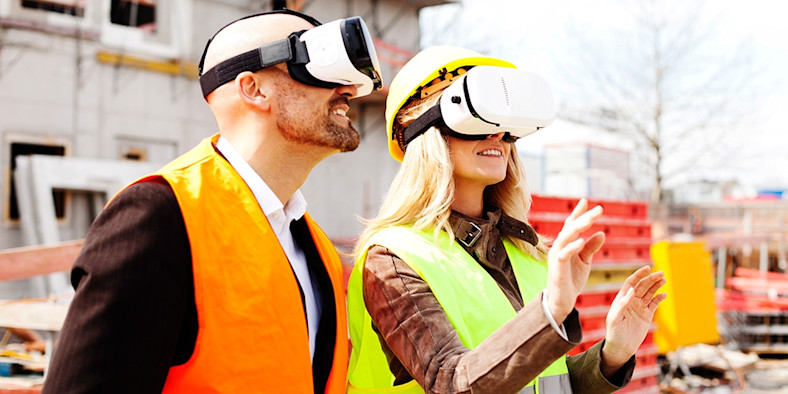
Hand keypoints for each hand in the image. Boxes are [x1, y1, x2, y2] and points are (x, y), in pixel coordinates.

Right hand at [546, 198, 604, 322]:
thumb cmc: (571, 280)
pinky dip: (572, 247)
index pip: (572, 225)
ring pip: (566, 237)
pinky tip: (582, 240)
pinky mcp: (557, 267)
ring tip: (591, 219)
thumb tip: (602, 233)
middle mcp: (559, 247)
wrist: (562, 300)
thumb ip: (591, 247)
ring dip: (579, 227)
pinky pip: (564, 254)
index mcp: (566, 244)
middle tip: (599, 209)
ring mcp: (556, 256)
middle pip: (571, 227)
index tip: (587, 201)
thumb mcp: (585, 262)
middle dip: (584, 217)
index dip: (578, 213)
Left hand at [601, 266, 666, 375]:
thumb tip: (631, 291)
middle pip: (643, 286)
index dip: (638, 275)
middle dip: (651, 279)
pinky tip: (664, 295)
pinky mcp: (647, 315)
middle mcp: (631, 301)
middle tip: (661, 273)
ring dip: (656, 285)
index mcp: (621, 299)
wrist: (621, 347)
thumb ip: (622, 305)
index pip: (631, 283)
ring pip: (649, 293)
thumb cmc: (614, 333)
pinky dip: (659, 298)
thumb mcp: (614, 319)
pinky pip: (654, 304)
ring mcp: (640, 307)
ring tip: (663, 279)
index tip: (647, 268)